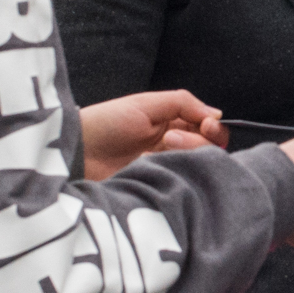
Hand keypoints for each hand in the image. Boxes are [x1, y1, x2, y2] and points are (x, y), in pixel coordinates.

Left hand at [82, 90, 226, 179]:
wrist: (76, 153)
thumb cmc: (107, 123)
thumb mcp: (146, 104)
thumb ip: (183, 103)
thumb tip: (217, 115)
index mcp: (174, 123)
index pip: (211, 129)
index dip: (214, 128)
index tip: (206, 126)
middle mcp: (175, 147)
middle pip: (209, 149)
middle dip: (196, 142)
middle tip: (168, 139)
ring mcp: (167, 169)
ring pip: (198, 167)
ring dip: (183, 156)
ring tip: (155, 152)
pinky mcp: (159, 188)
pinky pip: (182, 185)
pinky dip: (174, 174)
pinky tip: (150, 168)